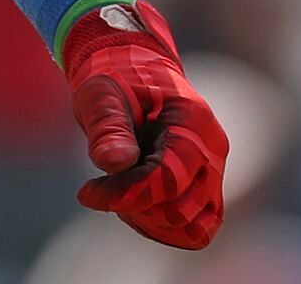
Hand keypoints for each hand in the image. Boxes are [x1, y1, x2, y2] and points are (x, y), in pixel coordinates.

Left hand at [64, 0, 227, 249]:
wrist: (133, 71)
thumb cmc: (115, 81)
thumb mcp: (101, 94)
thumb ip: (108, 126)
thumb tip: (115, 163)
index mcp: (193, 122)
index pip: (170, 180)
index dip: (127, 194)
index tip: (86, 193)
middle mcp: (212, 152)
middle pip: (181, 210)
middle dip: (134, 205)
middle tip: (100, 186)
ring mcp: (214, 173)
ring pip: (194, 229)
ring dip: (149, 221)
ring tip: (117, 192)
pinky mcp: (206, 189)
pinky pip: (196, 228)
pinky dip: (162, 226)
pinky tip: (131, 202)